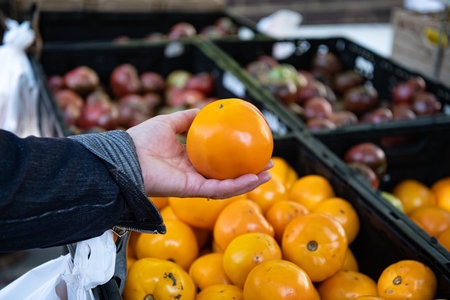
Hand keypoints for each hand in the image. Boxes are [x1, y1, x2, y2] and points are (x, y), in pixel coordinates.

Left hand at [127, 109, 272, 198]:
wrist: (127, 156)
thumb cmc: (142, 140)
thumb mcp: (169, 121)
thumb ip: (187, 117)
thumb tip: (207, 107)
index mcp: (189, 160)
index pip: (218, 161)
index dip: (235, 156)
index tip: (252, 146)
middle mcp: (194, 174)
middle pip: (227, 176)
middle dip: (248, 172)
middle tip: (267, 163)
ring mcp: (194, 184)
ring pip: (227, 187)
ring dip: (249, 182)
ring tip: (268, 174)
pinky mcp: (192, 190)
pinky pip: (219, 189)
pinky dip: (237, 185)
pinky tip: (254, 177)